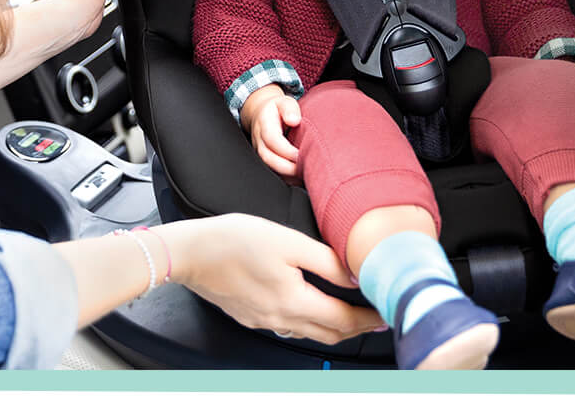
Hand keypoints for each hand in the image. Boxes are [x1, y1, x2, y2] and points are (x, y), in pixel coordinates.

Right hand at [164, 213, 384, 343]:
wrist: (189, 253)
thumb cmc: (232, 240)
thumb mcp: (287, 241)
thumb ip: (325, 260)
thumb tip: (354, 275)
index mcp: (294, 301)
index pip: (344, 320)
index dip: (369, 319)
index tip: (386, 313)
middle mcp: (280, 319)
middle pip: (330, 334)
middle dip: (356, 328)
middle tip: (375, 317)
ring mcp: (263, 321)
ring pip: (309, 333)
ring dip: (334, 327)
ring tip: (349, 313)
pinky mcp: (250, 316)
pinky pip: (288, 326)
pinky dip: (308, 322)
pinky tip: (309, 306)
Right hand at [242, 86, 300, 178]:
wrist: (261, 114)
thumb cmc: (276, 109)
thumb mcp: (284, 101)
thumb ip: (289, 108)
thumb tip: (294, 120)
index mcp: (264, 124)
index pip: (272, 139)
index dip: (286, 150)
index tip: (301, 155)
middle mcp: (259, 140)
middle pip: (268, 158)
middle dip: (287, 167)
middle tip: (305, 169)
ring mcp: (259, 151)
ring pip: (269, 168)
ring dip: (287, 175)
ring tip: (304, 175)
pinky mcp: (264, 160)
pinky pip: (272, 172)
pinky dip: (286, 178)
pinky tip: (299, 178)